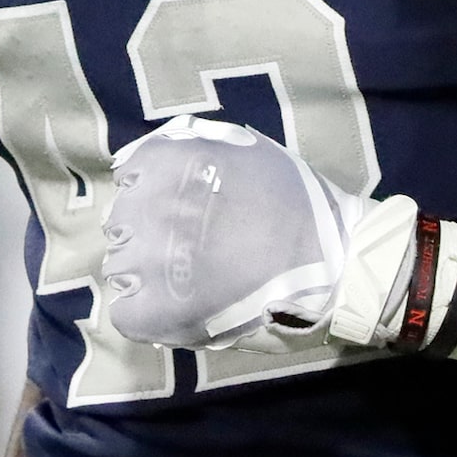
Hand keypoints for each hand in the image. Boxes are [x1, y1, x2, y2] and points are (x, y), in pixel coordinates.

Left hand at [99, 116, 395, 352]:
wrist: (335, 264)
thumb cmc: (295, 204)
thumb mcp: (245, 148)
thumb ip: (188, 144)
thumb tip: (133, 161)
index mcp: (170, 165)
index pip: (129, 176)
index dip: (152, 194)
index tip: (182, 210)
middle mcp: (150, 208)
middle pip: (122, 223)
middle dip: (149, 233)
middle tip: (193, 248)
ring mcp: (148, 264)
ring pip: (121, 267)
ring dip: (148, 274)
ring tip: (193, 281)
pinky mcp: (154, 312)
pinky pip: (126, 311)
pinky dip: (147, 312)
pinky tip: (180, 308)